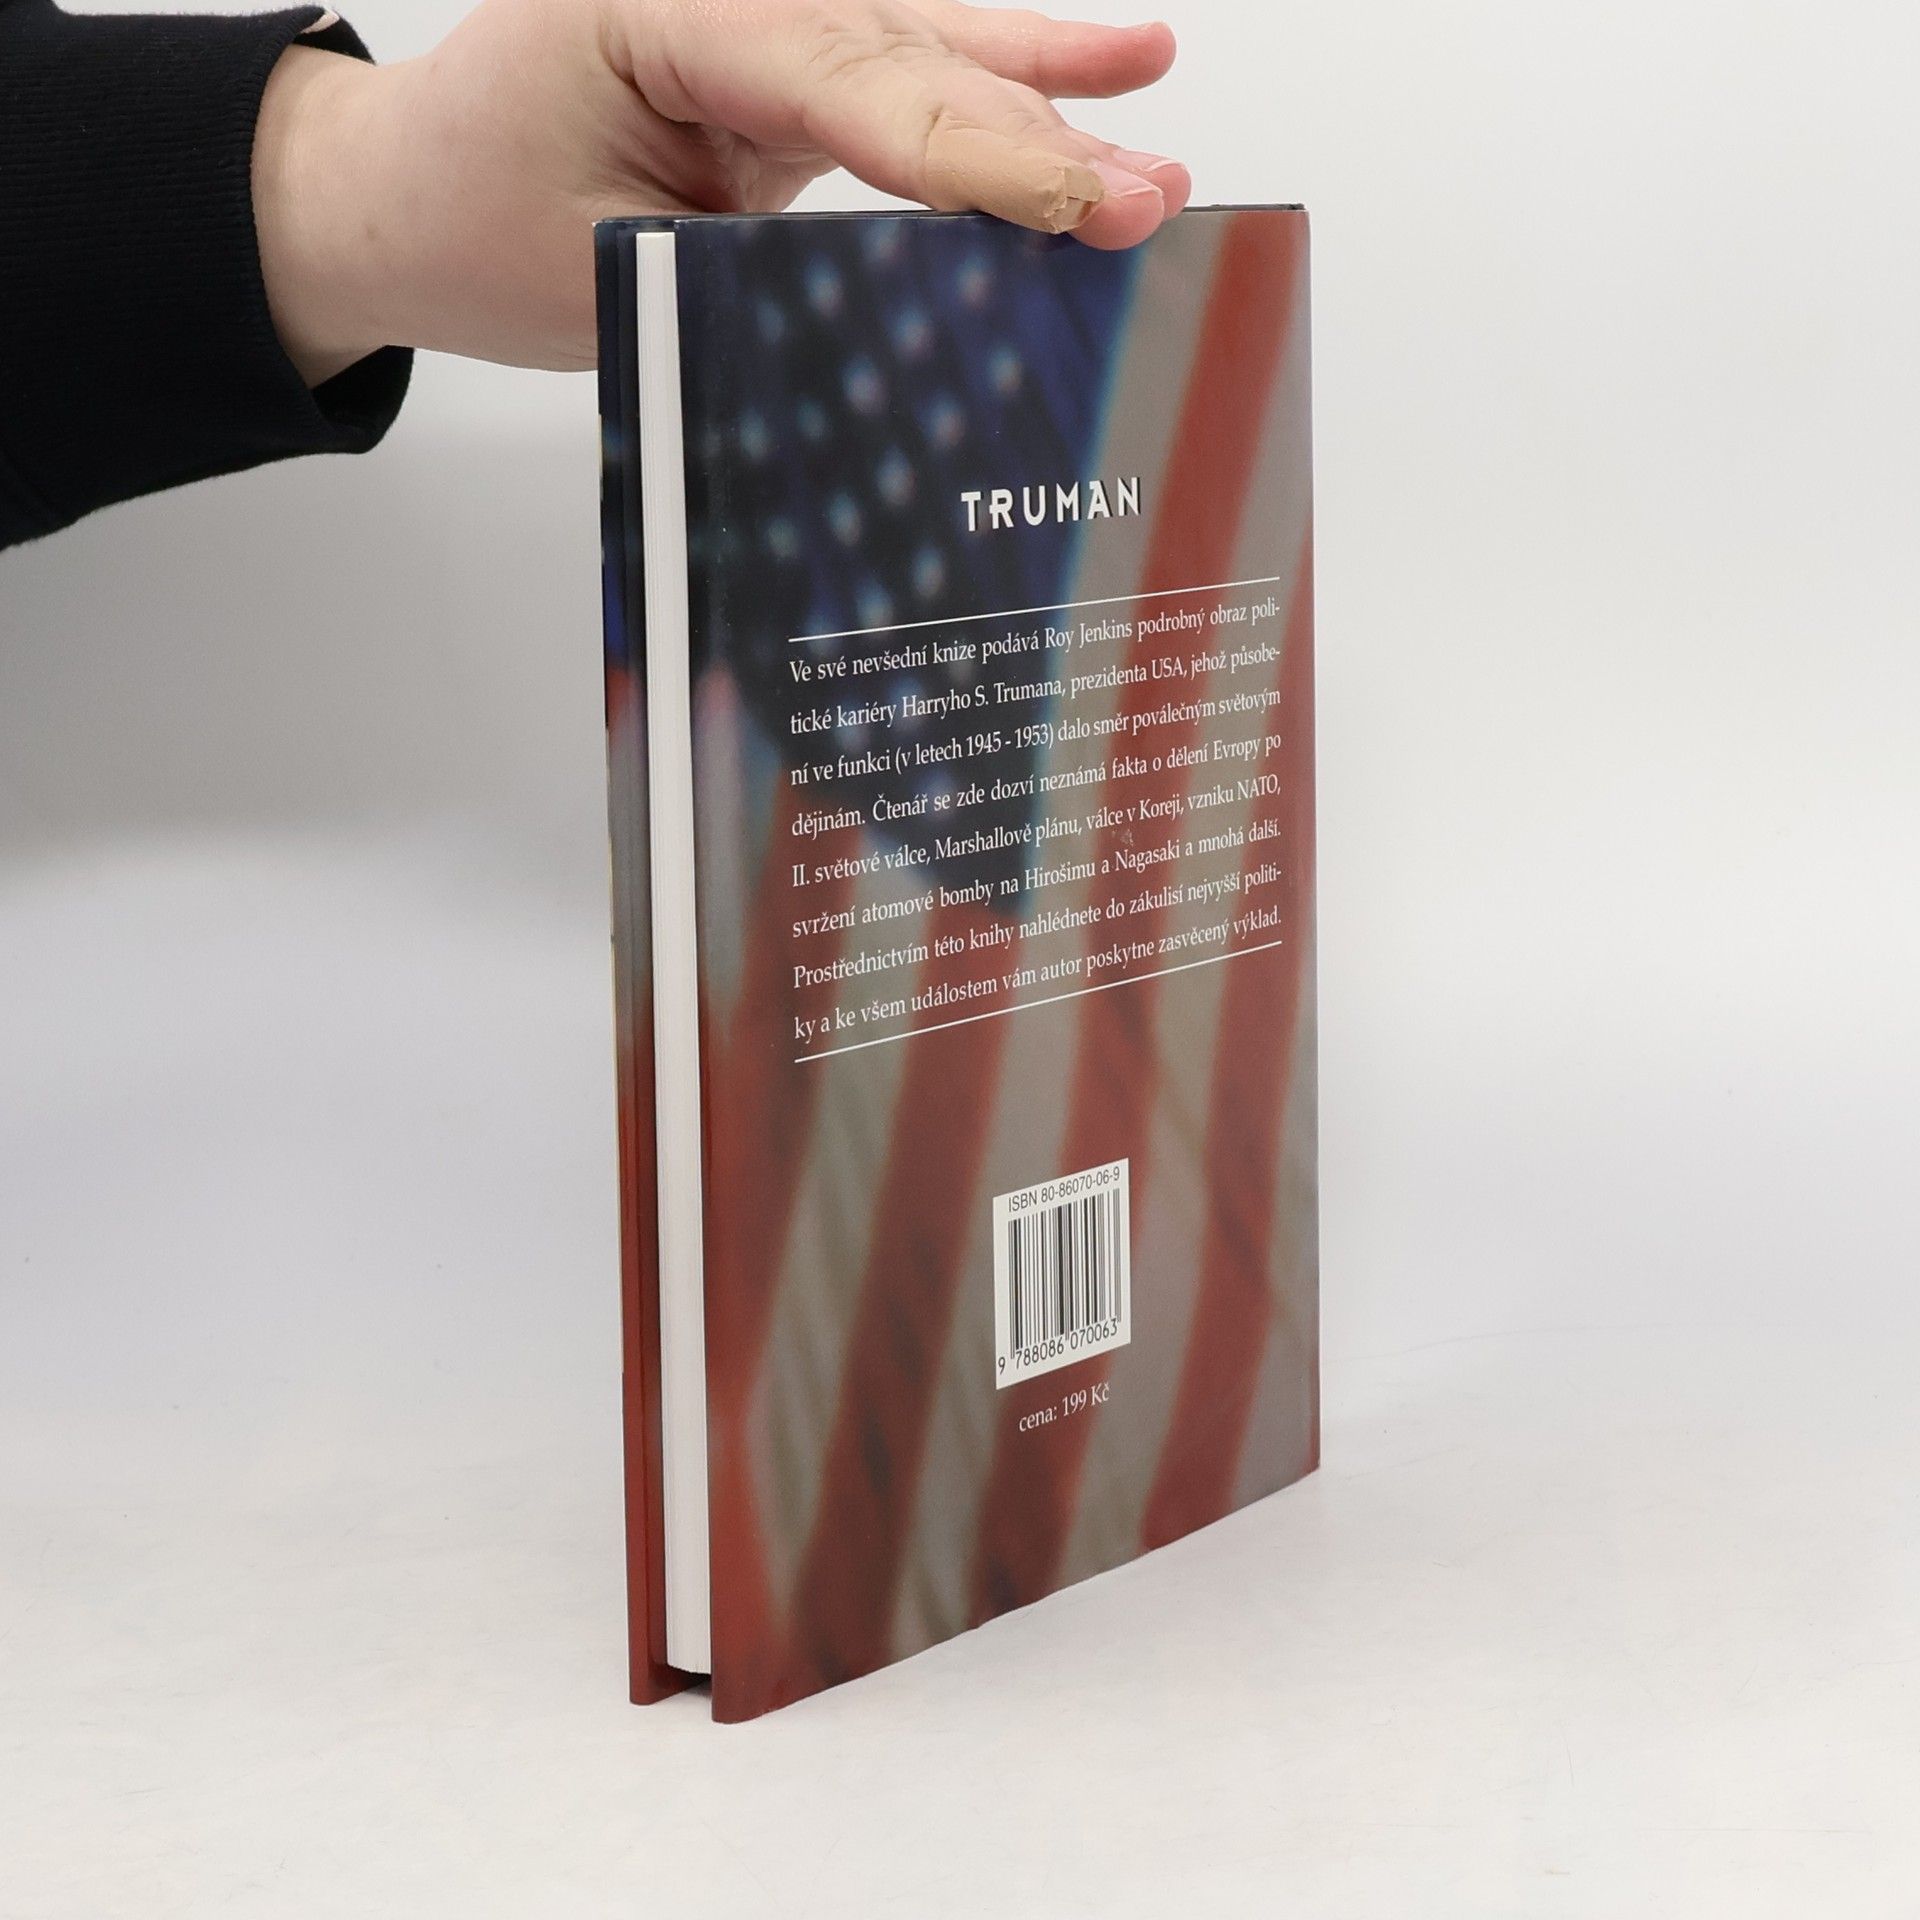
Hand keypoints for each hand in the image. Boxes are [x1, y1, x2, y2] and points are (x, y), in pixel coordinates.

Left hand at [252, 0, 1189, 383]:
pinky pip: (913, 68)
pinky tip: (1111, 58)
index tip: (1069, 205)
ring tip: (1155, 126)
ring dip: (1049, 100)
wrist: (405, 197)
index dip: (970, 150)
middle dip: (1034, 141)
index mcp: (652, 11)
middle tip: (1145, 203)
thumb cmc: (475, 223)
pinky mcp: (786, 72)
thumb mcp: (608, 271)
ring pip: (929, 56)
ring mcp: (760, 26)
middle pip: (907, 65)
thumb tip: (906, 299)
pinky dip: (1011, 70)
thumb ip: (752, 267)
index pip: (844, 82)